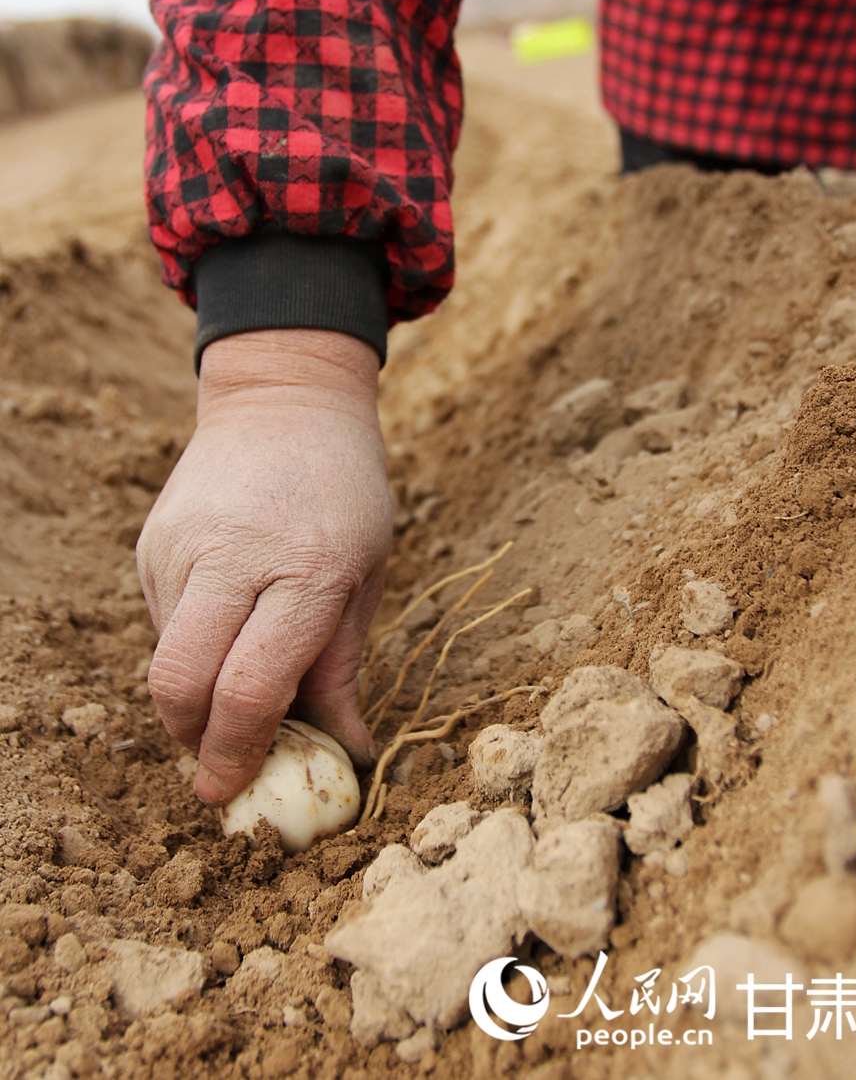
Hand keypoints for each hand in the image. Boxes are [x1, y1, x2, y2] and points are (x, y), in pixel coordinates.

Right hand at [136, 329, 392, 804]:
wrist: (284, 400)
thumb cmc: (344, 491)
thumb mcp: (366, 573)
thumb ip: (342, 666)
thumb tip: (346, 750)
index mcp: (306, 571)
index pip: (251, 689)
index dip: (237, 754)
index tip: (230, 790)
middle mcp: (234, 557)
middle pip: (181, 685)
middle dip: (194, 742)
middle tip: (217, 763)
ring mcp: (182, 546)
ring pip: (166, 658)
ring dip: (194, 694)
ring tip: (237, 676)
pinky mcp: (153, 541)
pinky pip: (162, 621)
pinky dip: (189, 646)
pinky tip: (225, 620)